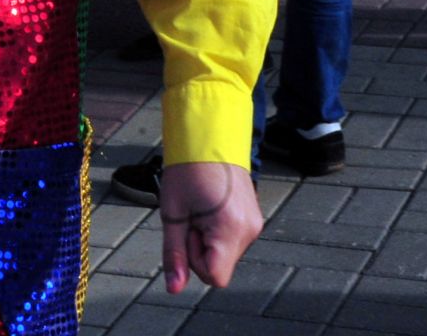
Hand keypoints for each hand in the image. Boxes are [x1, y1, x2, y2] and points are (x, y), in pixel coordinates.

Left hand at [158, 162, 261, 293]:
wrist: (209, 137)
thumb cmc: (186, 172)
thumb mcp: (172, 213)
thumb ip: (174, 254)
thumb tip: (174, 288)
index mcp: (230, 230)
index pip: (214, 277)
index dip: (194, 260)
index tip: (186, 230)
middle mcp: (249, 232)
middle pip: (219, 266)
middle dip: (198, 247)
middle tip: (189, 215)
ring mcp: (254, 225)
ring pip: (224, 253)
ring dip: (206, 238)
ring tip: (199, 207)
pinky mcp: (253, 219)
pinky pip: (231, 240)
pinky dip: (215, 231)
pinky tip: (209, 206)